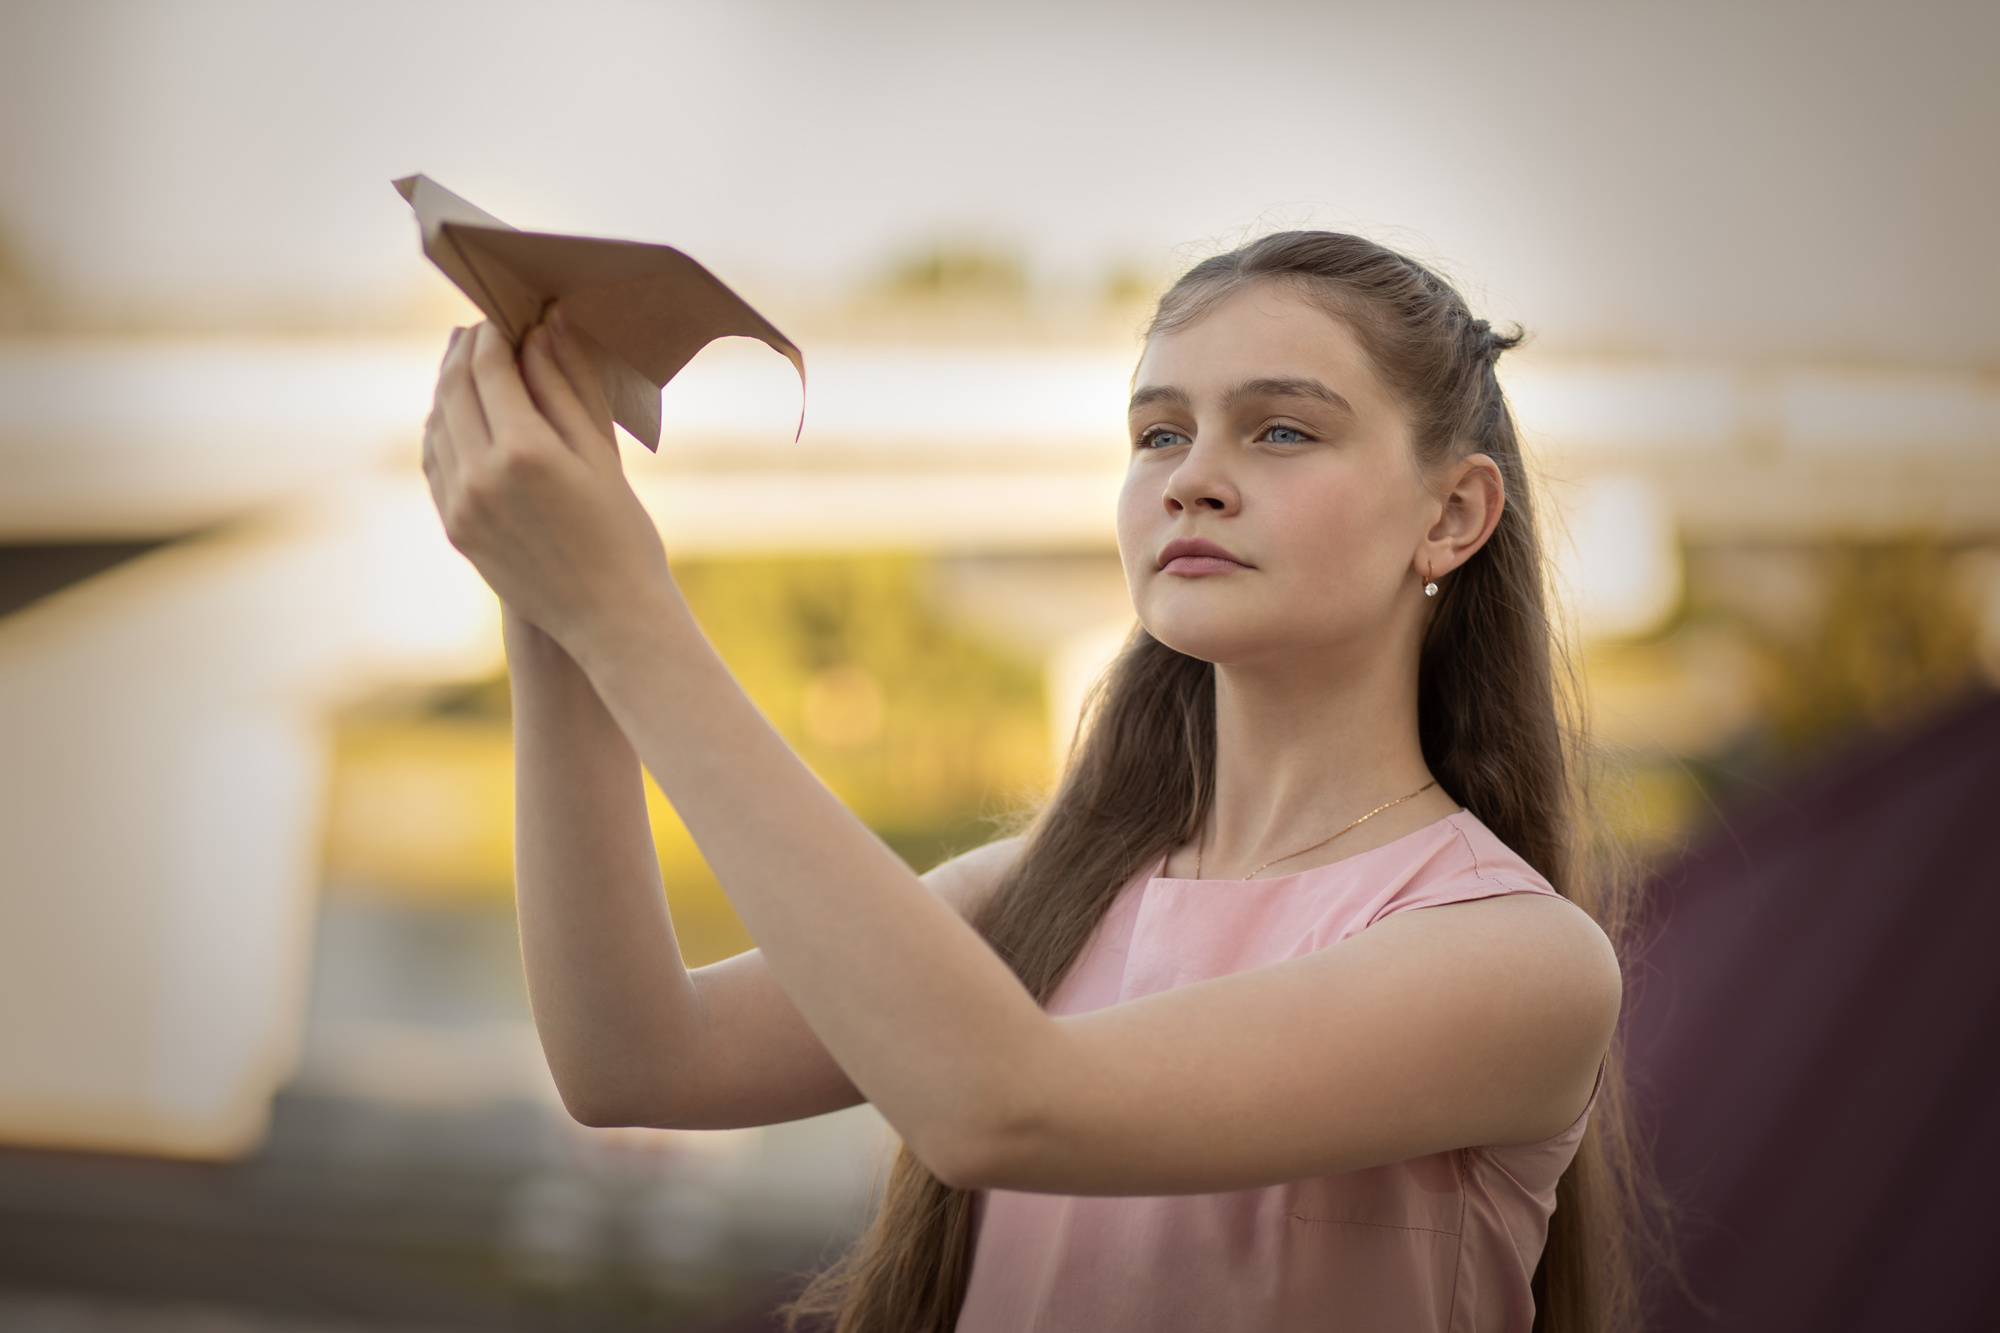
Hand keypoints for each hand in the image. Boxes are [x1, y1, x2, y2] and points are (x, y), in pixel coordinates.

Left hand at [423, 314, 675, 660]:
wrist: (610, 617)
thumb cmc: (623, 531)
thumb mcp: (602, 452)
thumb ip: (568, 385)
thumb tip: (545, 325)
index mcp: (525, 451)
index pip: (488, 368)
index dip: (492, 333)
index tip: (503, 313)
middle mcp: (481, 476)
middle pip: (453, 389)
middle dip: (464, 352)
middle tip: (480, 328)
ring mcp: (460, 505)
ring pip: (436, 423)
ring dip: (448, 386)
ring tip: (470, 364)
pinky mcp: (454, 527)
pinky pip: (435, 462)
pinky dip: (441, 426)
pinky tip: (461, 414)